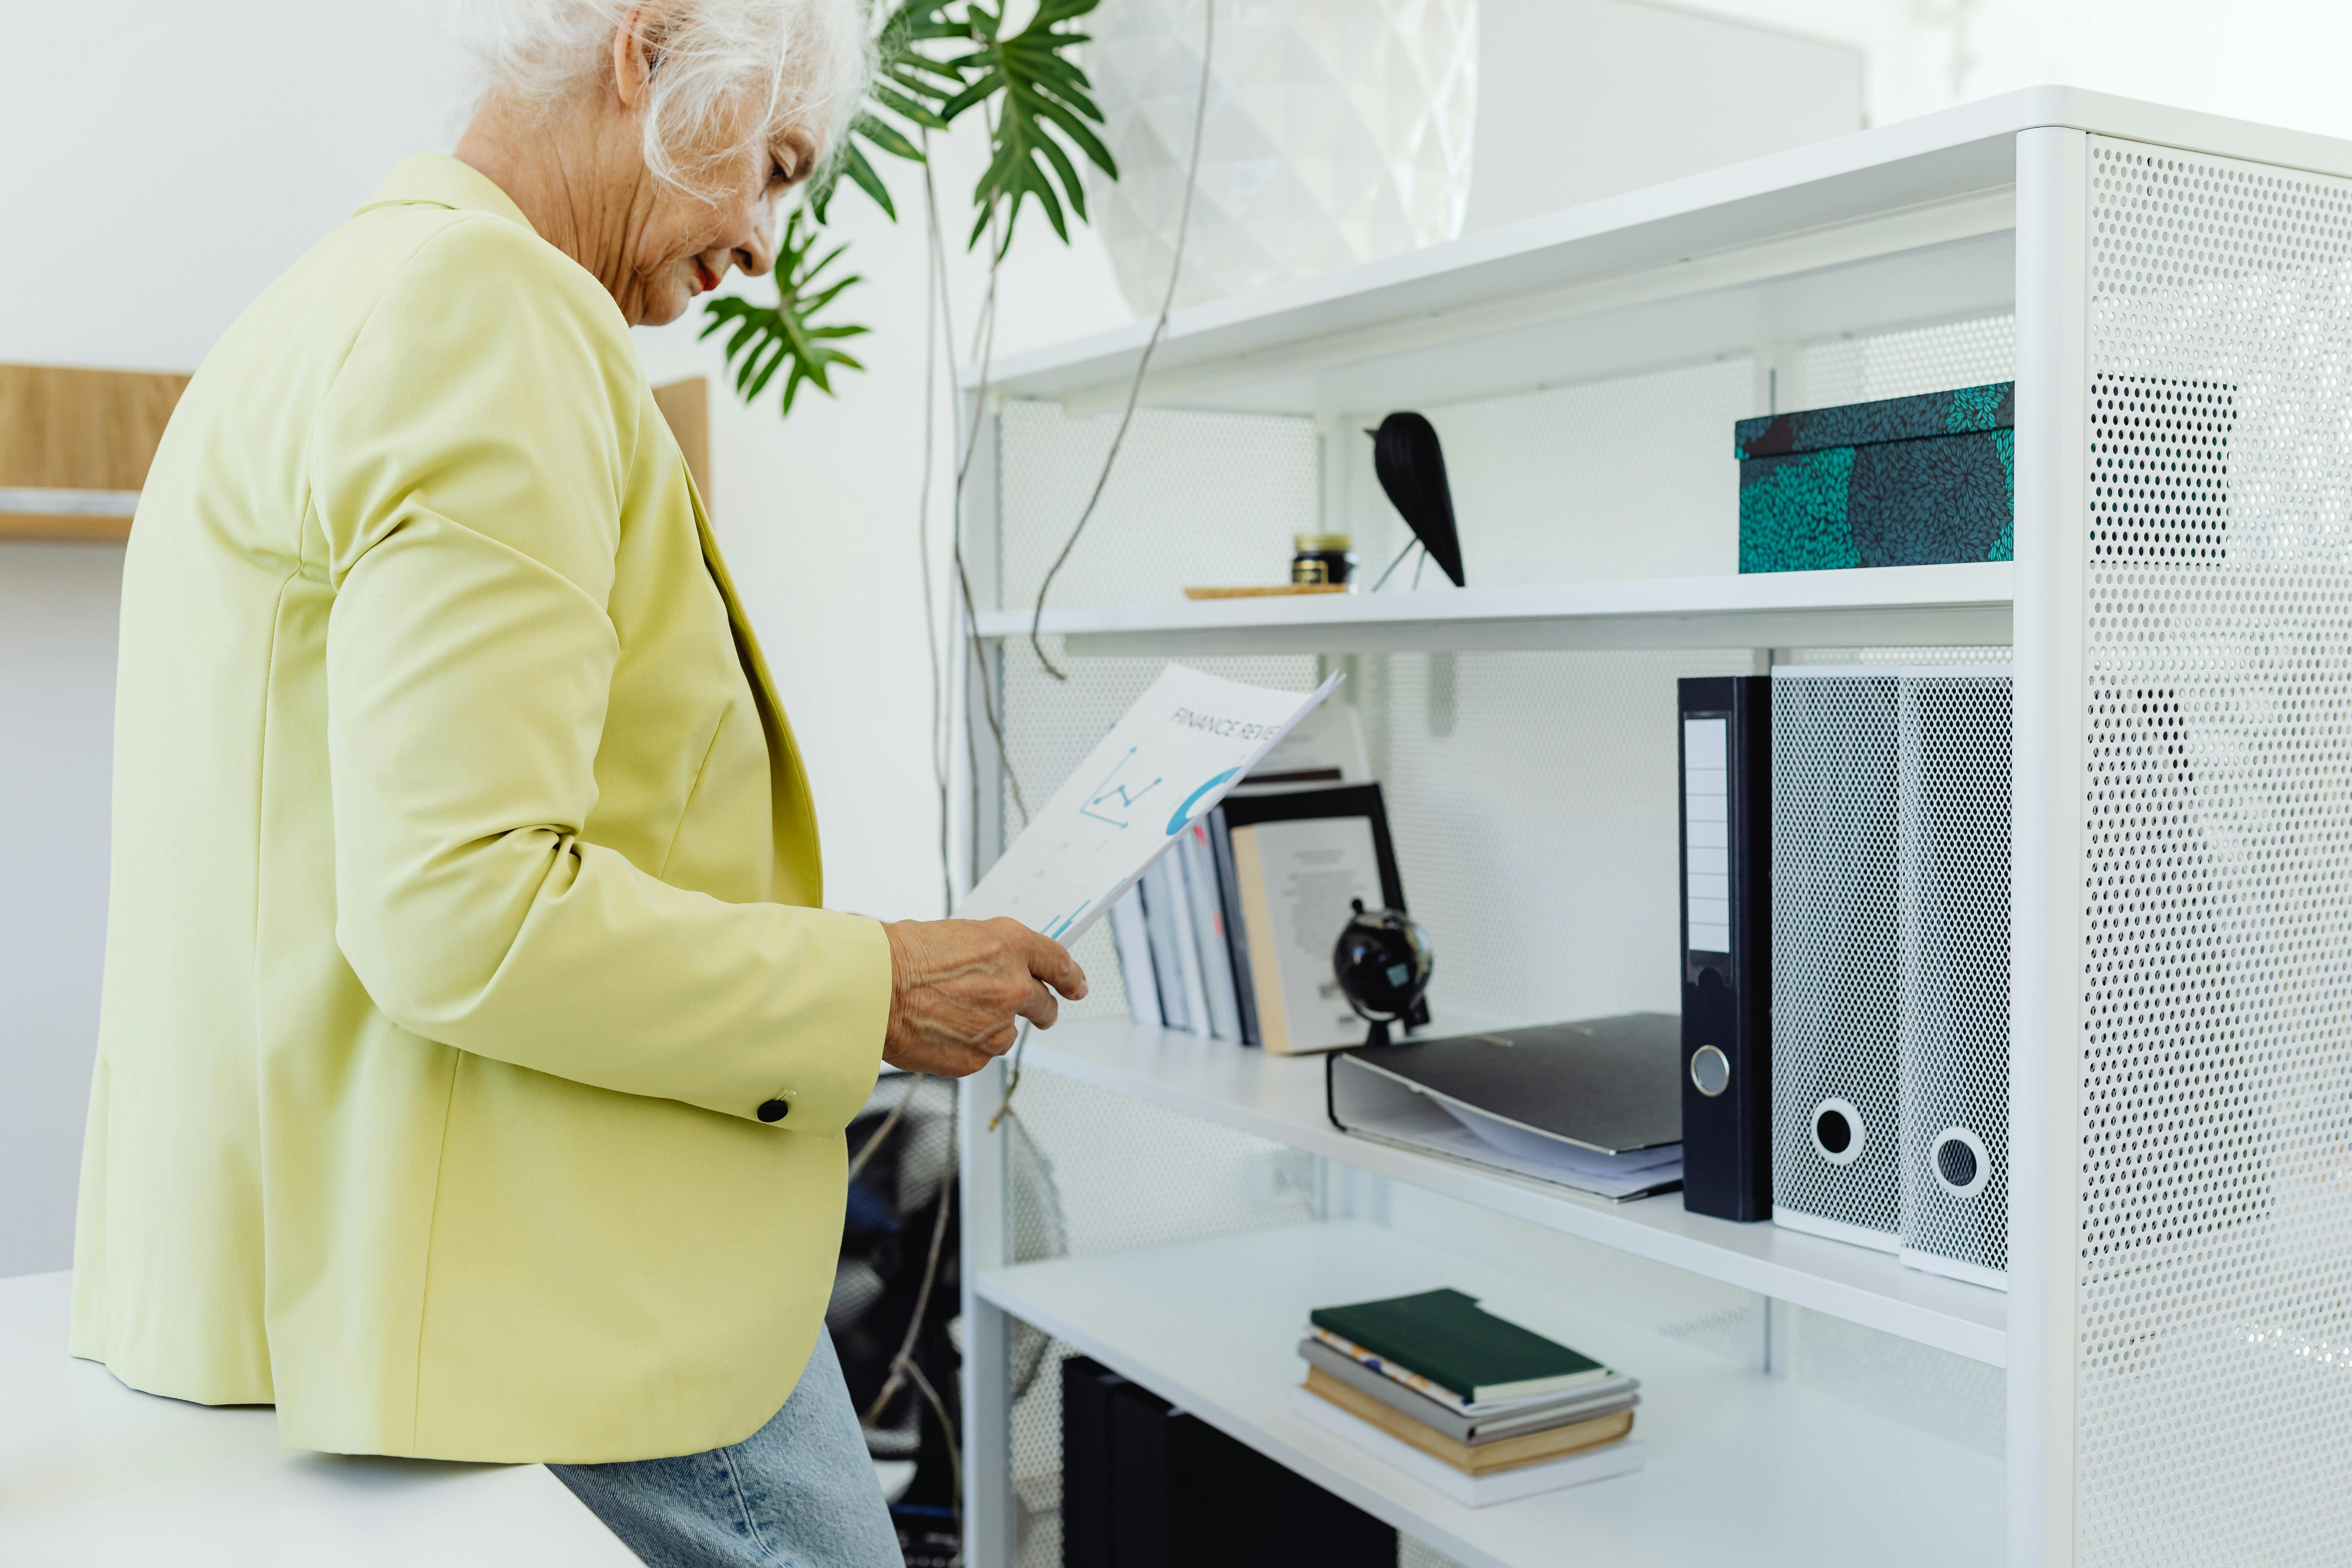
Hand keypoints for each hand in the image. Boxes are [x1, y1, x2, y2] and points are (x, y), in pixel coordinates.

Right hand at [881, 917, 1086, 1077]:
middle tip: (1036, 1014)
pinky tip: (937, 1032)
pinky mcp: (977, 1058)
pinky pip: (980, 1055)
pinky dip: (965, 1047)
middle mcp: (1014, 985)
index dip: (1071, 977)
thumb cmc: (901, 955)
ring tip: (949, 1016)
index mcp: (1011, 945)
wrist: (872, 988)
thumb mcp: (957, 935)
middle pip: (1044, 1005)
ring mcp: (998, 1025)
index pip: (1058, 962)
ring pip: (1007, 1033)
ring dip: (990, 1028)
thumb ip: (990, 954)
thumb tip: (997, 969)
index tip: (1077, 987)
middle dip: (1042, 1010)